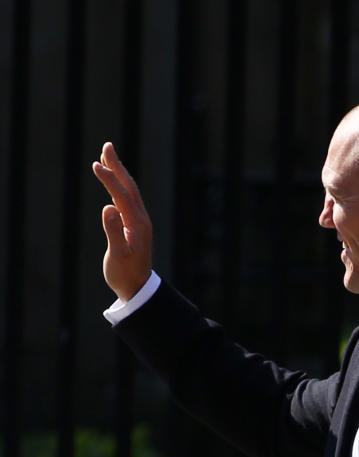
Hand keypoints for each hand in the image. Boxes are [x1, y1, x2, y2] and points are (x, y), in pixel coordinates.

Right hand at [92, 141, 152, 300]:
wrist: (139, 288)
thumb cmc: (125, 274)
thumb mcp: (118, 256)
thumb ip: (113, 233)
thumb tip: (107, 209)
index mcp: (137, 224)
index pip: (122, 195)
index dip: (109, 179)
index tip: (96, 164)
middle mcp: (141, 219)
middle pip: (129, 187)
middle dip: (117, 166)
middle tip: (107, 145)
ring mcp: (139, 222)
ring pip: (129, 191)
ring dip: (119, 172)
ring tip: (107, 156)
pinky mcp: (134, 226)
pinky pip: (127, 200)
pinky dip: (118, 186)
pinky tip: (112, 182)